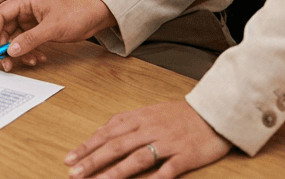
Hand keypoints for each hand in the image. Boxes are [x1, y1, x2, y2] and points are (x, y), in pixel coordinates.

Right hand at [0, 0, 70, 69]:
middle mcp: (23, 7)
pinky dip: (26, 52)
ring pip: (12, 37)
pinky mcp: (34, 29)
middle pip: (3, 27)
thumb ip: (30, 39)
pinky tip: (35, 58)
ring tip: (21, 63)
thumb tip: (11, 50)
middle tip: (1, 61)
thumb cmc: (76, 13)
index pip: (0, 13)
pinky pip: (23, 42)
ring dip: (15, 52)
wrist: (95, 16)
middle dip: (1, 45)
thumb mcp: (53, 28)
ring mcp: (29, 19)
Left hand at [63, 101, 230, 178]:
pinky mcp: (186, 156)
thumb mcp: (150, 112)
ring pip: (137, 158)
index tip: (69, 158)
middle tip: (74, 173)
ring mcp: (168, 143)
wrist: (215, 112)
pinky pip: (167, 170)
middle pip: (117, 145)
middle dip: (93, 160)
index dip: (87, 146)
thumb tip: (102, 132)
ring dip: (116, 172)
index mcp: (140, 117)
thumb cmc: (181, 114)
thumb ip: (127, 122)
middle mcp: (151, 129)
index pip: (107, 132)